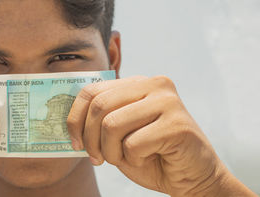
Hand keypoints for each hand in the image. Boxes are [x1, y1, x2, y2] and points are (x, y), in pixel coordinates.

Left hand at [67, 76, 254, 195]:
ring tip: (124, 158)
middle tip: (97, 158)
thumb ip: (100, 120)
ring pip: (112, 124)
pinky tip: (148, 158)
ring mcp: (168, 101)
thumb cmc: (151, 155)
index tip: (75, 142)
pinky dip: (133, 159)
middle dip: (90, 139)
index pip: (91, 90)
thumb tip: (68, 122)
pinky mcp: (178, 124)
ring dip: (111, 151)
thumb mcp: (119, 133)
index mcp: (136, 83)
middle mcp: (153, 84)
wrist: (193, 178)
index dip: (75, 118)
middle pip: (99, 106)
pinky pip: (134, 143)